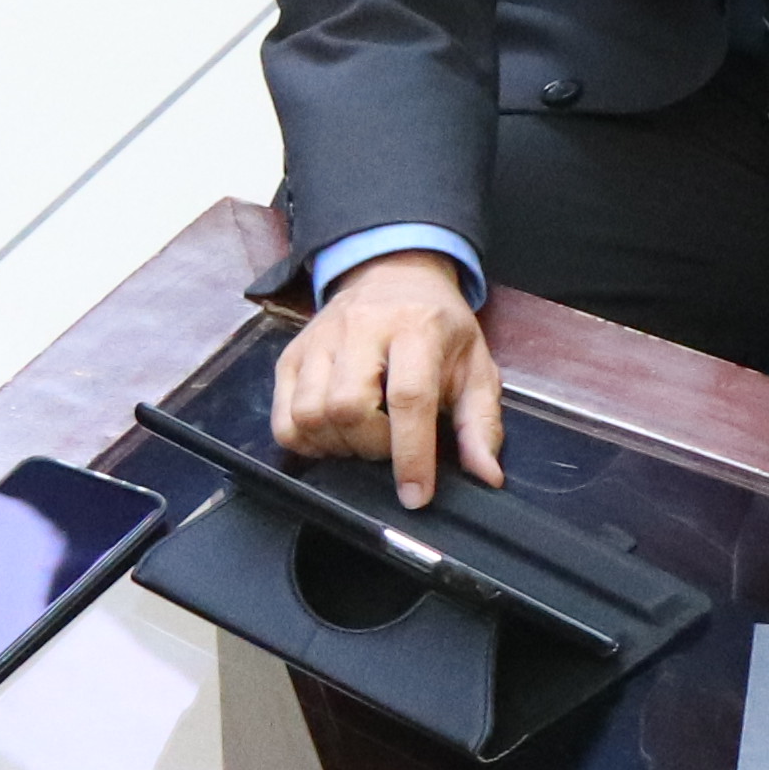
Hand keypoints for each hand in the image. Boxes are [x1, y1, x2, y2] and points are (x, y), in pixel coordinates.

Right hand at [272, 250, 504, 506]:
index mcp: (416, 328)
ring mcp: (319, 340)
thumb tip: (486, 475)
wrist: (394, 274)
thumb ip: (481, 422)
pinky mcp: (291, 354)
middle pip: (347, 408)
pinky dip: (303, 441)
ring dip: (336, 445)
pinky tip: (330, 437)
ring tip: (361, 439)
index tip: (416, 495)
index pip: (408, 398)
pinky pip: (282, 416)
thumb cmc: (439, 327)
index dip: (411, 454)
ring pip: (309, 414)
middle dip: (370, 446)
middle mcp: (361, 328)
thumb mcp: (475, 366)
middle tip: (389, 446)